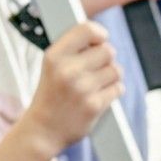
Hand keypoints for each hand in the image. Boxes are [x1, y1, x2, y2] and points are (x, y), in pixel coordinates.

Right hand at [20, 21, 122, 154]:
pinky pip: (118, 88)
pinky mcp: (94, 106)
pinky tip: (100, 95)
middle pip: (107, 50)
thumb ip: (73, 49)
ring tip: (98, 83)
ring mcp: (82, 89)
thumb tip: (102, 37)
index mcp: (54, 56)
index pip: (87, 30)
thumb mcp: (52, 66)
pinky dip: (113, 91)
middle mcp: (67, 70)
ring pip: (116, 70)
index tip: (100, 40)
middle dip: (106, 58)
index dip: (99, 33)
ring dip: (111, 75)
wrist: (42, 130)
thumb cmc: (51, 94)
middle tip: (96, 68)